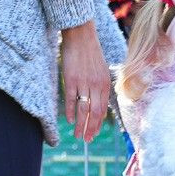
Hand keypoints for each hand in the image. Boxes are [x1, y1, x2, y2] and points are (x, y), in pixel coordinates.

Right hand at [59, 22, 110, 141]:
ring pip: (84, 110)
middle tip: (87, 140)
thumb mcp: (100, 69)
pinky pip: (72, 100)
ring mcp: (84, 83)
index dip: (98, 124)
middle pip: (95, 113)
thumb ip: (99, 86)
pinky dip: (71, 112)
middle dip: (91, 129)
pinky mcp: (71, 80)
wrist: (81, 35)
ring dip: (81, 125)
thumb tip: (96, 101)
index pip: (102, 109)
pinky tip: (70, 120)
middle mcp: (96, 85)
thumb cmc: (90, 52)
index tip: (94, 133)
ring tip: (78, 135)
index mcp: (104, 84)